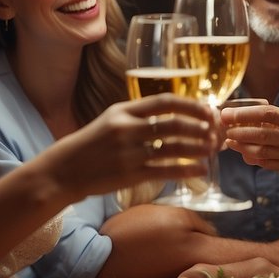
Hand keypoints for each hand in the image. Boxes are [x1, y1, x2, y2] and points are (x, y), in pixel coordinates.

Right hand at [45, 94, 218, 199]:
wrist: (64, 170)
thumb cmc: (93, 144)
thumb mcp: (111, 119)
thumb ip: (139, 115)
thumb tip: (175, 112)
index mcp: (123, 111)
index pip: (164, 102)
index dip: (190, 105)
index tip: (208, 110)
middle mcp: (126, 129)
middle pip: (173, 125)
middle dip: (199, 128)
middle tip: (215, 132)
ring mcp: (128, 153)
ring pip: (173, 149)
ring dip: (197, 149)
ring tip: (212, 150)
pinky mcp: (129, 175)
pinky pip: (166, 171)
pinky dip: (187, 170)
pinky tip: (201, 170)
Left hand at [221, 102, 278, 186]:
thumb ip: (276, 121)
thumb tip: (245, 119)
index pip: (268, 113)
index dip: (246, 113)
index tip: (229, 113)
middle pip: (262, 133)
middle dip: (240, 130)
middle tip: (225, 128)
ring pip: (261, 150)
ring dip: (242, 146)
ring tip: (229, 141)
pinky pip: (266, 163)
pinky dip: (252, 158)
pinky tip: (243, 153)